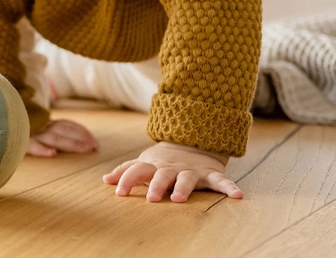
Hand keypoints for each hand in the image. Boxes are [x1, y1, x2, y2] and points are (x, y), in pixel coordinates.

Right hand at [27, 119, 99, 156]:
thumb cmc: (20, 130)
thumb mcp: (37, 128)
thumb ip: (52, 131)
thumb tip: (71, 144)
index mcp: (45, 123)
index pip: (66, 125)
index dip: (81, 132)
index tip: (95, 142)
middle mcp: (40, 127)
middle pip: (63, 132)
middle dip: (80, 139)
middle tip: (94, 147)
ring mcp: (31, 133)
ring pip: (53, 138)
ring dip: (70, 143)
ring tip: (84, 149)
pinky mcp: (20, 142)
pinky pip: (31, 145)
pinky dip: (41, 149)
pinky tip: (51, 154)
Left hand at [102, 141, 241, 202]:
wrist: (192, 143)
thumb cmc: (163, 161)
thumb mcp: (144, 163)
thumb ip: (126, 171)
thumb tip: (104, 180)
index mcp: (153, 166)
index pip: (137, 171)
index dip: (128, 180)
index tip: (119, 193)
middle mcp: (171, 168)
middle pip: (162, 176)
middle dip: (156, 186)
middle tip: (151, 198)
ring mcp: (191, 170)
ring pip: (187, 179)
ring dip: (184, 188)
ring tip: (179, 198)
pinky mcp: (209, 173)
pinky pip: (220, 180)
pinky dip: (229, 187)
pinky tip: (237, 195)